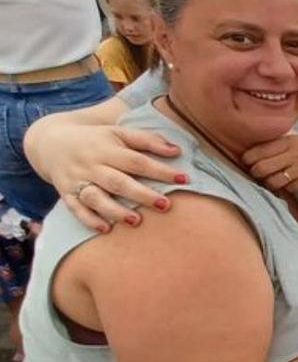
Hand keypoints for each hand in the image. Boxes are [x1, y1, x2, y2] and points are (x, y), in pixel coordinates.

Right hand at [46, 125, 184, 232]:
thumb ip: (147, 140)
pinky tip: (106, 229)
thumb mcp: (118, 132)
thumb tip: (177, 150)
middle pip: (118, 181)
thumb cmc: (96, 139)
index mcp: (107, 148)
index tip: (184, 179)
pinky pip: (76, 209)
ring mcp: (77, 181)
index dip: (160, 170)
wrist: (50, 142)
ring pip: (95, 197)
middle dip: (141, 194)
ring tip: (136, 221)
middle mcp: (91, 165)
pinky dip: (89, 219)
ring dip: (115, 210)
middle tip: (165, 205)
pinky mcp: (66, 194)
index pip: (137, 160)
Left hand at [242, 135, 297, 192]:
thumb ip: (279, 142)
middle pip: (261, 168)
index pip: (258, 152)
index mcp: (289, 140)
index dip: (248, 160)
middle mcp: (294, 153)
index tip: (248, 163)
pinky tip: (290, 183)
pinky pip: (288, 188)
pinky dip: (287, 188)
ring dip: (270, 184)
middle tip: (258, 174)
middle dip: (256, 174)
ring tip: (272, 181)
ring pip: (273, 182)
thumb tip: (251, 148)